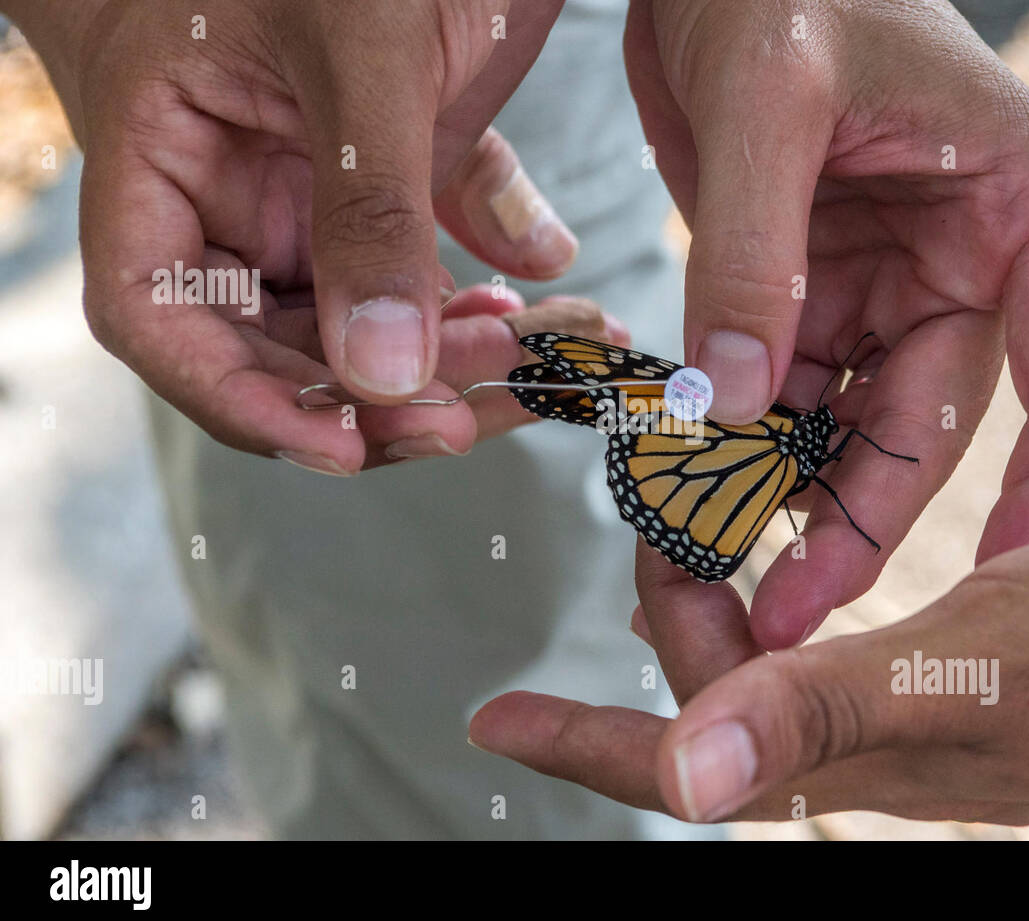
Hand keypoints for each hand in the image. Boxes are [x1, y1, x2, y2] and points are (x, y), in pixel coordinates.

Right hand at [8, 0, 578, 471]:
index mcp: (170, 152)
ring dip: (454, 357)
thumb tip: (382, 375)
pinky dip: (494, 290)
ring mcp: (318, 187)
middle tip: (481, 414)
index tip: (339, 445)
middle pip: (280, 343)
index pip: (160, 315)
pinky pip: (436, 257)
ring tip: (543, 357)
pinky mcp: (398, 171)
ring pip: (369, 320)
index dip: (240, 400)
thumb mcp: (359, 48)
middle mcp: (234, 188)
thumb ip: (368, 209)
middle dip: (379, 397)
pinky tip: (550, 295)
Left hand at [471, 517, 1028, 822]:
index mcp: (861, 756)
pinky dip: (796, 576)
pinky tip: (797, 530)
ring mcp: (922, 707)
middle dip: (668, 623)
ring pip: (776, 664)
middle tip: (646, 523)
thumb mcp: (973, 678)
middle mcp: (877, 744)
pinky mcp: (966, 662)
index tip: (492, 720)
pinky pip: (842, 632)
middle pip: (720, 703)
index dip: (586, 747)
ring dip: (724, 600)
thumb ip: (821, 720)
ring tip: (692, 520)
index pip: (688, 768)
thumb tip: (679, 788)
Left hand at [624, 0, 1028, 644]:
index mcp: (1025, 206)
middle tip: (786, 609)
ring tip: (716, 562)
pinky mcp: (815, 292)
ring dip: (789, 493)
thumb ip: (752, 255)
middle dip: (859, 517)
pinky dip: (743, 443)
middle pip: (933, 423)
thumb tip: (727, 405)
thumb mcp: (769, 102)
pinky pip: (788, 391)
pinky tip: (693, 491)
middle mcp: (971, 259)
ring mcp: (891, 284)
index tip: (1006, 582)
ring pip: (854, 423)